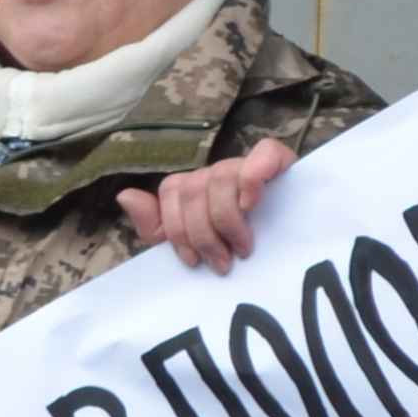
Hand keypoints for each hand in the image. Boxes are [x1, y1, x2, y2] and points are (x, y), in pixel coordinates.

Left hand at [118, 141, 292, 274]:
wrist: (293, 246)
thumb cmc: (236, 250)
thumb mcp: (192, 247)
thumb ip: (155, 227)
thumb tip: (124, 194)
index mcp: (195, 187)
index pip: (171, 190)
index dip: (176, 228)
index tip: (194, 262)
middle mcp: (217, 172)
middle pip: (194, 189)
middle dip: (204, 234)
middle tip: (224, 263)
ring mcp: (246, 165)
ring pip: (221, 177)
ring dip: (229, 220)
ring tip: (243, 249)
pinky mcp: (278, 161)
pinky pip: (264, 153)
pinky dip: (254, 177)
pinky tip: (252, 204)